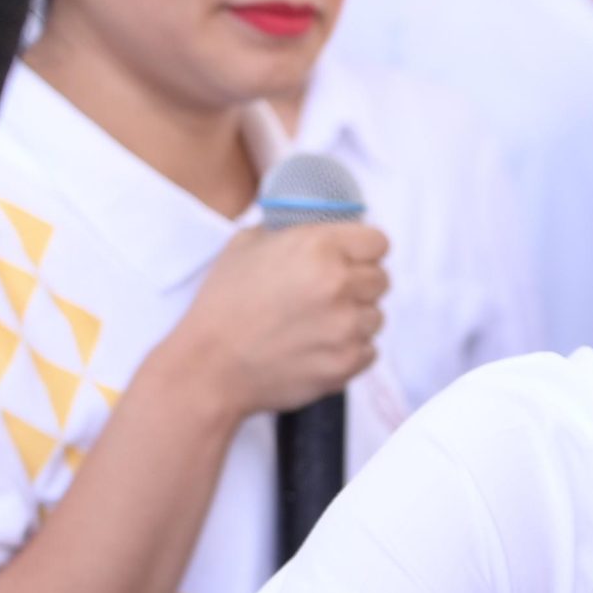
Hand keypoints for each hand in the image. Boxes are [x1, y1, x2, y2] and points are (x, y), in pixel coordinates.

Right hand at [167, 222, 389, 420]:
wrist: (211, 365)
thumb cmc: (224, 302)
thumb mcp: (248, 243)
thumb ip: (294, 231)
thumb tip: (325, 227)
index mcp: (319, 248)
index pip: (378, 242)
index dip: (364, 250)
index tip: (353, 258)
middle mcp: (340, 285)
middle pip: (381, 279)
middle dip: (359, 283)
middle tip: (328, 293)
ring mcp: (347, 328)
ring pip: (376, 316)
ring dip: (355, 317)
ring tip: (317, 323)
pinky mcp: (348, 363)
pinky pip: (369, 350)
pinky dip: (350, 348)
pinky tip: (317, 346)